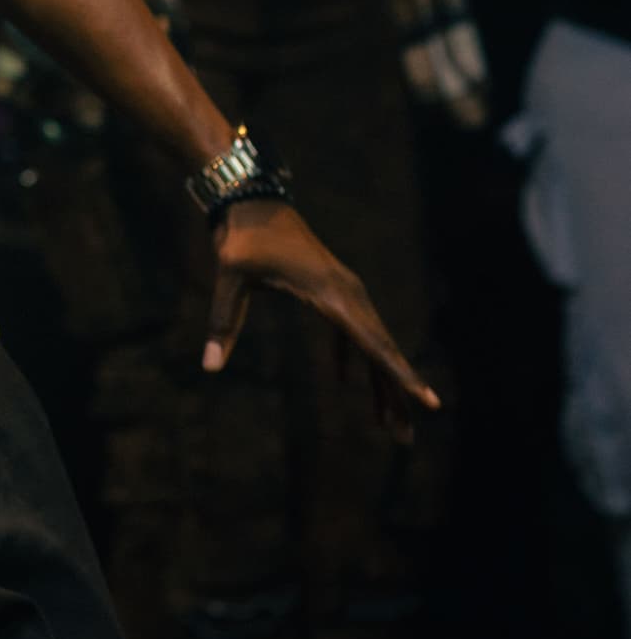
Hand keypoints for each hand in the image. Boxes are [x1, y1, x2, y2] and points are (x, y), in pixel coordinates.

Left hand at [201, 198, 440, 437]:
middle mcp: (347, 294)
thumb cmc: (243, 238)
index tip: (429, 404)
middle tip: (406, 439)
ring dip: (380, 382)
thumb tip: (209, 367)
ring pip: (371, 342)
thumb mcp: (231, 277)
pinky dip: (353, 357)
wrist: (253, 199)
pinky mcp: (330, 290)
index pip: (373, 344)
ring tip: (390, 425)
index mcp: (332, 294)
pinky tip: (345, 383)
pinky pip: (351, 331)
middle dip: (397, 395)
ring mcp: (343, 291)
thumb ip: (225, 322)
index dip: (401, 376)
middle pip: (381, 351)